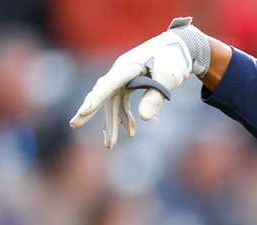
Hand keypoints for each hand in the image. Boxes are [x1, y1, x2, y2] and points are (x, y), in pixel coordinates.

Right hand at [69, 17, 208, 147]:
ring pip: (112, 102)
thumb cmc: (173, 61)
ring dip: (112, 122)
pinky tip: (130, 131)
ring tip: (109, 144)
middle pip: (102, 94)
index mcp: (127, 67)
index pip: (108, 85)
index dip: (96, 99)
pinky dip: (125, 116)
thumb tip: (144, 119)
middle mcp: (120, 72)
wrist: (181, 48)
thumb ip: (154, 98)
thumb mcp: (167, 80)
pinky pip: (121, 102)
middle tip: (75, 125)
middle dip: (89, 111)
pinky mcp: (129, 83)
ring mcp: (123, 78)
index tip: (85, 111)